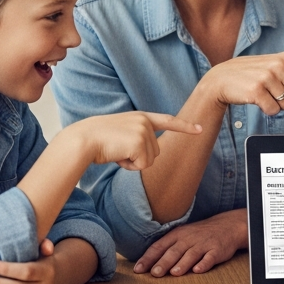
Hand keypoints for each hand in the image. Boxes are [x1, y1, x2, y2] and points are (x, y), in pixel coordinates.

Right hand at [66, 111, 201, 169]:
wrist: (83, 139)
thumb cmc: (97, 140)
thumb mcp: (121, 134)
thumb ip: (137, 138)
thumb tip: (148, 155)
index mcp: (141, 117)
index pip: (167, 120)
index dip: (185, 126)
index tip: (200, 129)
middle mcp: (145, 121)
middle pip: (156, 151)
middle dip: (138, 157)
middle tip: (118, 149)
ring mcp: (143, 131)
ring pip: (150, 160)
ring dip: (133, 162)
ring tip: (116, 151)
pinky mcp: (139, 142)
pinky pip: (142, 166)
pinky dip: (129, 166)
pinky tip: (117, 155)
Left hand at [134, 208, 248, 276]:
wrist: (227, 226)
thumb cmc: (199, 234)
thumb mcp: (182, 235)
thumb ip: (167, 247)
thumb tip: (147, 263)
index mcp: (177, 234)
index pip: (159, 246)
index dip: (148, 258)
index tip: (138, 269)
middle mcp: (189, 238)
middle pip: (174, 251)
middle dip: (164, 262)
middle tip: (154, 274)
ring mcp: (204, 244)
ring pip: (191, 254)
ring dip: (183, 263)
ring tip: (174, 273)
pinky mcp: (217, 250)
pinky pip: (210, 258)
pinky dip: (204, 264)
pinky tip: (198, 270)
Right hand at [201, 54, 283, 115]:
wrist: (222, 79)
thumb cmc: (252, 76)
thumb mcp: (276, 75)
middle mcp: (280, 65)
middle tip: (275, 93)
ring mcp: (268, 76)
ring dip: (278, 105)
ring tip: (263, 93)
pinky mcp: (257, 90)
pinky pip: (274, 110)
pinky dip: (267, 110)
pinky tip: (256, 99)